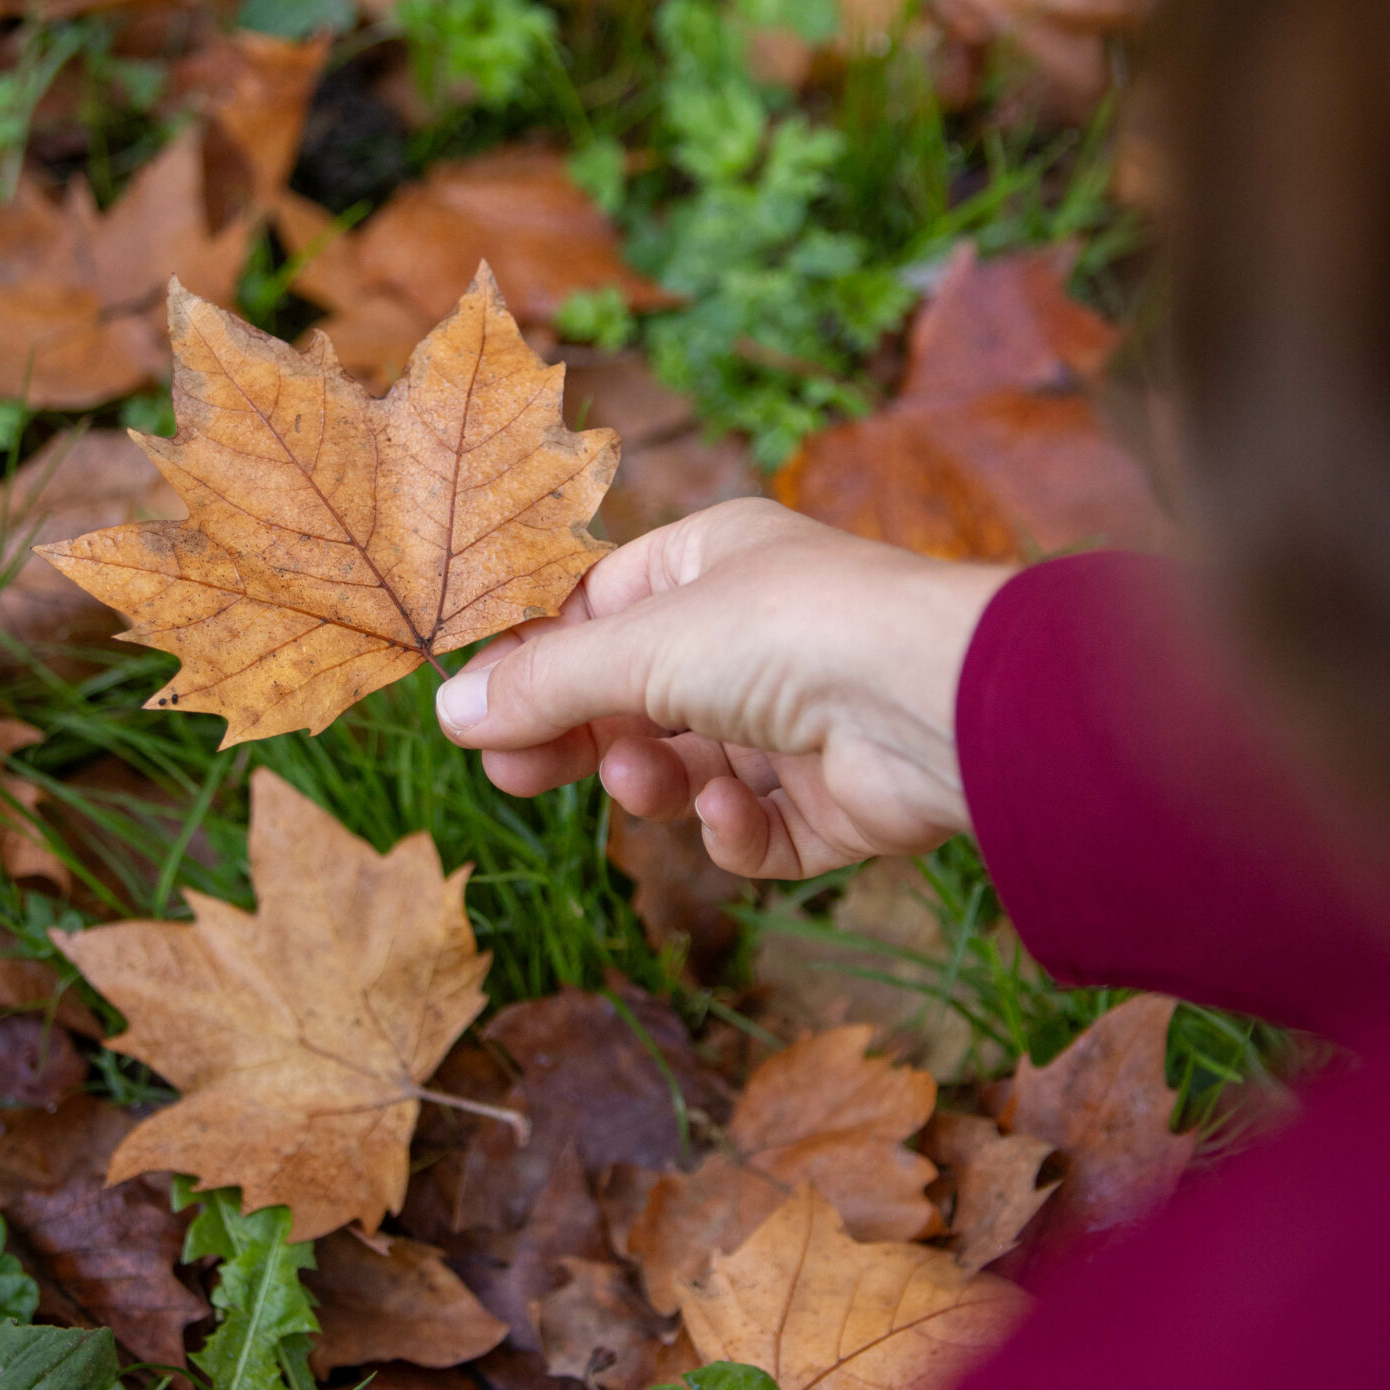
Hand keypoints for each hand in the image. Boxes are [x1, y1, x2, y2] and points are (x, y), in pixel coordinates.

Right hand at [434, 499, 1009, 881]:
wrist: (939, 705)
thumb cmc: (794, 631)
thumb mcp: (644, 645)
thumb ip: (548, 685)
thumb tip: (450, 713)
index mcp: (714, 562)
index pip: (598, 605)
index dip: (536, 656)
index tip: (473, 706)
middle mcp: (755, 632)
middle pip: (634, 693)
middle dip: (576, 733)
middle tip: (512, 772)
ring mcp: (796, 717)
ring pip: (687, 765)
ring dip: (652, 779)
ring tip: (640, 779)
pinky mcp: (831, 799)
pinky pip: (754, 824)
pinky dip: (732, 827)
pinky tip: (728, 808)